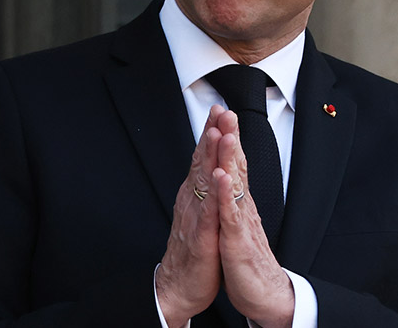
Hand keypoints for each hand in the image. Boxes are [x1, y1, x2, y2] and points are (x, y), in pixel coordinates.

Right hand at [156, 105, 226, 326]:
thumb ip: (202, 190)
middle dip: (211, 135)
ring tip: (216, 133)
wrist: (177, 287)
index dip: (211, 133)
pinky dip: (214, 195)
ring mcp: (195, 217)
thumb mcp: (199, 213)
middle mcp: (192, 201)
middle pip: (202, 162)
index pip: (203, 158)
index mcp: (194, 195)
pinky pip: (209, 213)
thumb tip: (207, 167)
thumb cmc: (191, 251)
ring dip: (210, 157)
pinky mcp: (202, 238)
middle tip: (220, 110)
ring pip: (203, 182)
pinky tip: (218, 180)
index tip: (220, 110)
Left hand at [215, 114, 294, 327]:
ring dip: (230, 158)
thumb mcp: (236, 223)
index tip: (221, 113)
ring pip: (236, 184)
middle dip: (231, 137)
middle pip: (237, 166)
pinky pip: (230, 214)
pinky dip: (225, 194)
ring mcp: (241, 221)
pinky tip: (221, 177)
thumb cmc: (246, 260)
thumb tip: (230, 177)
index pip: (233, 164)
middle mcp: (243, 207)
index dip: (227, 138)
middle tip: (227, 110)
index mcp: (239, 203)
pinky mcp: (237, 240)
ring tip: (227, 133)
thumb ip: (234, 200)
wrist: (262, 293)